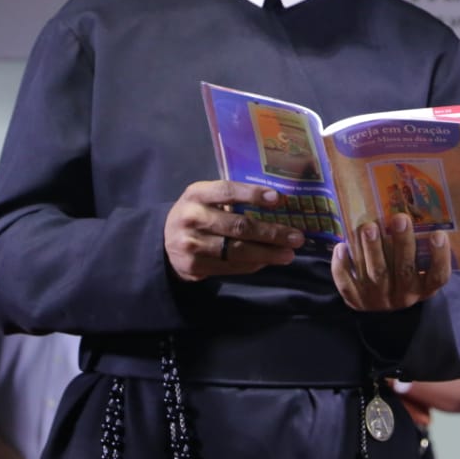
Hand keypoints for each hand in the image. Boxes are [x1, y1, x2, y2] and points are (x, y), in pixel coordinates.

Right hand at [164, 180, 304, 281]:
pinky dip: (252, 265)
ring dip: (267, 254)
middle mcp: (192, 218)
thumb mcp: (205, 198)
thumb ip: (232, 199)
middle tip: (296, 237)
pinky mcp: (194, 267)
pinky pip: (230, 267)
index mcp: (196, 194)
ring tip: (289, 254)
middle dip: (271, 233)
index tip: (278, 199)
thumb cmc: (197, 213)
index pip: (227, 191)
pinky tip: (268, 261)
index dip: (252, 194)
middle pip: (237, 226)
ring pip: (236, 250)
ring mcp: (191, 244)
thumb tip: (277, 204)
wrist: (163, 241)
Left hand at [331, 213, 450, 310]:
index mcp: (424, 287)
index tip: (439, 234)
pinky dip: (342, 266)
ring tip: (369, 227)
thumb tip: (423, 207)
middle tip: (400, 218)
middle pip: (405, 270)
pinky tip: (342, 246)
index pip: (438, 276)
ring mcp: (379, 299)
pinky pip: (347, 284)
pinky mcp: (356, 300)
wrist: (381, 307)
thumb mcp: (421, 269)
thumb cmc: (405, 275)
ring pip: (376, 273)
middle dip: (402, 243)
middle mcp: (403, 295)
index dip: (440, 257)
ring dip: (373, 249)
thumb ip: (423, 247)